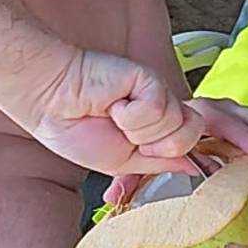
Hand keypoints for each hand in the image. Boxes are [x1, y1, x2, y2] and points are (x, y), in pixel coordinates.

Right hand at [0, 43, 200, 177]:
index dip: (180, 157)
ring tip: (115, 116)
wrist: (52, 103)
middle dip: (154, 147)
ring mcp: (159, 93)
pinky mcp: (151, 79)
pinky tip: (114, 104)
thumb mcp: (122, 162)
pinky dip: (131, 115)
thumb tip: (194, 167)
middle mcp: (163, 110)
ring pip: (176, 127)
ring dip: (138, 131)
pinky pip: (159, 110)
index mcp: (157, 130)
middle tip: (124, 134)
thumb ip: (160, 163)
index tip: (153, 155)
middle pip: (190, 139)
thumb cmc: (76, 129)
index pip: (191, 147)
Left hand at [101, 108, 247, 209]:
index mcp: (191, 116)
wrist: (133, 122)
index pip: (222, 118)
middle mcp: (214, 114)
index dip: (243, 135)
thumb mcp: (132, 161)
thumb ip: (128, 177)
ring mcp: (230, 122)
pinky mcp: (241, 134)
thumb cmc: (139, 143)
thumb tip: (115, 200)